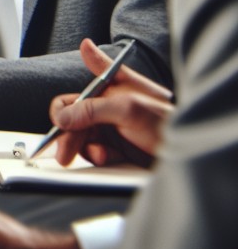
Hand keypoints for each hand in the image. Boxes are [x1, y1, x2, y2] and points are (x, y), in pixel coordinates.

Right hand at [48, 38, 173, 167]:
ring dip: (86, 149)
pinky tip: (109, 158)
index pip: (72, 98)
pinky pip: (95, 154)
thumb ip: (91, 109)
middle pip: (73, 123)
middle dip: (69, 137)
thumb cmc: (165, 121)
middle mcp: (105, 109)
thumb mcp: (127, 108)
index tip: (60, 123)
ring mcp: (110, 130)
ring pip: (81, 140)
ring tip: (101, 155)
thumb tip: (61, 116)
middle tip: (64, 155)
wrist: (187, 151)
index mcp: (106, 91)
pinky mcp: (115, 149)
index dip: (62, 111)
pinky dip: (98, 157)